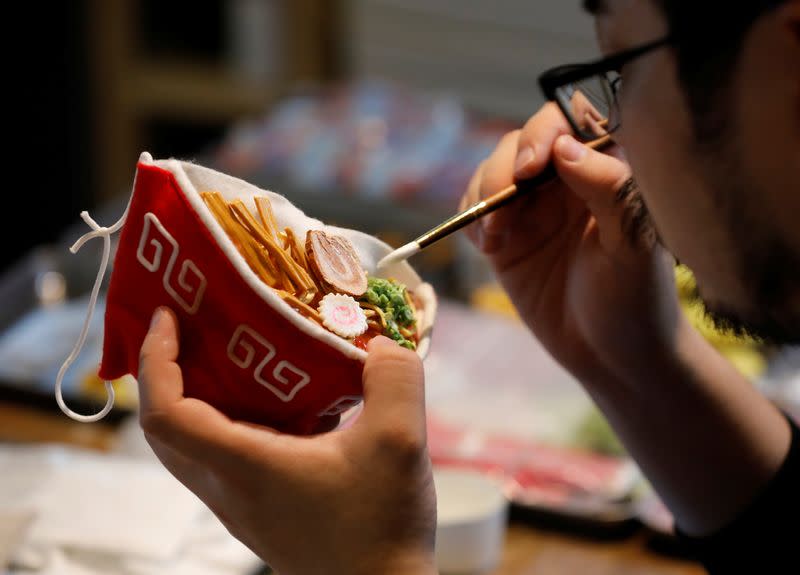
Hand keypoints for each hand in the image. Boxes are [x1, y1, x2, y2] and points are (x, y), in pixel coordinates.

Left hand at [137, 307, 436, 574]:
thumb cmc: (381, 528)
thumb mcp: (400, 442)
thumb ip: (394, 378)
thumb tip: (380, 342)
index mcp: (244, 466)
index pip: (165, 413)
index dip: (155, 359)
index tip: (167, 317)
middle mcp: (228, 487)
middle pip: (164, 429)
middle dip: (165, 371)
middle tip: (190, 327)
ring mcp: (241, 503)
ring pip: (190, 444)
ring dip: (195, 395)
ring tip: (228, 353)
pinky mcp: (260, 509)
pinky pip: (222, 455)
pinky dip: (229, 418)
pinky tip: (279, 399)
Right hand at [460, 103, 682, 386]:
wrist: (611, 358)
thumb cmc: (637, 300)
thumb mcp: (633, 244)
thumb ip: (609, 187)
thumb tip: (566, 148)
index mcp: (606, 171)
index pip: (570, 122)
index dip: (544, 131)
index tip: (532, 167)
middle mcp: (566, 182)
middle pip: (521, 141)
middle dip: (505, 169)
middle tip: (504, 205)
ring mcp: (533, 209)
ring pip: (492, 171)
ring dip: (483, 196)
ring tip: (496, 237)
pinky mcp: (507, 238)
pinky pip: (474, 209)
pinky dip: (470, 220)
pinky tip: (489, 248)